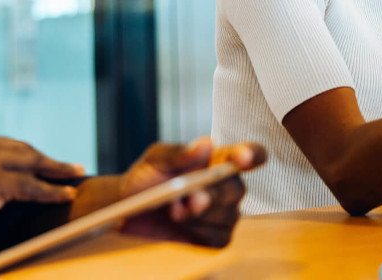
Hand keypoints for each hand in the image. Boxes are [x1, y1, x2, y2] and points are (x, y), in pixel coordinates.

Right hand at [0, 130, 84, 252]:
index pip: (3, 145)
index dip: (24, 154)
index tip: (38, 160)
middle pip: (22, 149)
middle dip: (46, 157)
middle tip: (67, 165)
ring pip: (32, 163)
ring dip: (57, 169)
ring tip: (75, 174)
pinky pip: (32, 186)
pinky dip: (52, 190)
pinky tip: (65, 193)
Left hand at [118, 137, 264, 246]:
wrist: (129, 211)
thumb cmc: (146, 178)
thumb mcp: (155, 160)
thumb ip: (179, 153)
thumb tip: (206, 144)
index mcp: (216, 159)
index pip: (248, 153)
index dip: (251, 155)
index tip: (242, 159)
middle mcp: (226, 185)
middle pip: (237, 189)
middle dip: (213, 195)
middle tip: (190, 197)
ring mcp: (224, 213)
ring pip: (227, 216)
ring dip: (198, 215)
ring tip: (172, 210)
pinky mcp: (216, 237)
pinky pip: (218, 238)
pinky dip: (197, 232)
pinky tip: (180, 225)